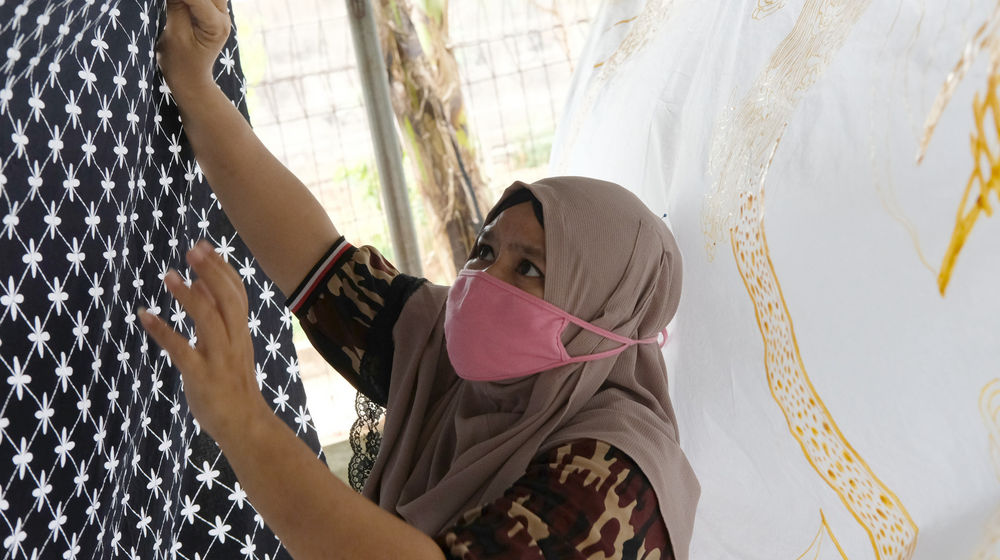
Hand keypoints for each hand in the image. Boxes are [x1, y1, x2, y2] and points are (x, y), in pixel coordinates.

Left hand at [140, 241, 270, 444]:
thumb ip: (218, 316)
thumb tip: (203, 283)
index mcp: (241, 332)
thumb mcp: (229, 346)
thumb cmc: (233, 384)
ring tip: (169, 275)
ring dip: (188, 295)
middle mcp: (234, 341)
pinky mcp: (201, 376)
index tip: (204, 246)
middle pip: (227, 300)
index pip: (237, 293)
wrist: (244, 424)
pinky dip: (162, 330)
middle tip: (191, 250)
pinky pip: (181, 350)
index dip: (222, 268)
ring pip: (208, 320)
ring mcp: (219, 358)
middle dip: (211, 272)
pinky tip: (145, 315)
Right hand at [157, 0, 230, 99]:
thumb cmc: (180, 62)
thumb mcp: (175, 34)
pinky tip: (178, 4)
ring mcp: (220, 14)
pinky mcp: (211, 12)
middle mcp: (224, 17)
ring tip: (174, 5)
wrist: (190, 79)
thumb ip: (176, 6)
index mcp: (217, 25)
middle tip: (172, 3)